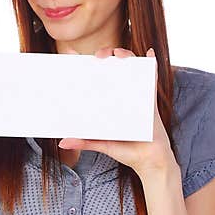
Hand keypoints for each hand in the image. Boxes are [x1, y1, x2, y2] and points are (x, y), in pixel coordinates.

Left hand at [57, 47, 175, 178]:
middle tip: (98, 57)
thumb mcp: (103, 144)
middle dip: (105, 55)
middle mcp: (121, 95)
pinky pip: (152, 78)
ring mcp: (136, 95)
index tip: (71, 54)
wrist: (150, 161)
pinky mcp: (150, 99)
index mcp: (108, 103)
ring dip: (126, 55)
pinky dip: (152, 64)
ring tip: (119, 54)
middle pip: (111, 68)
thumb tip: (62, 143)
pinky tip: (150, 53)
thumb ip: (85, 142)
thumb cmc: (127, 151)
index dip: (83, 65)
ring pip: (131, 68)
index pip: (93, 79)